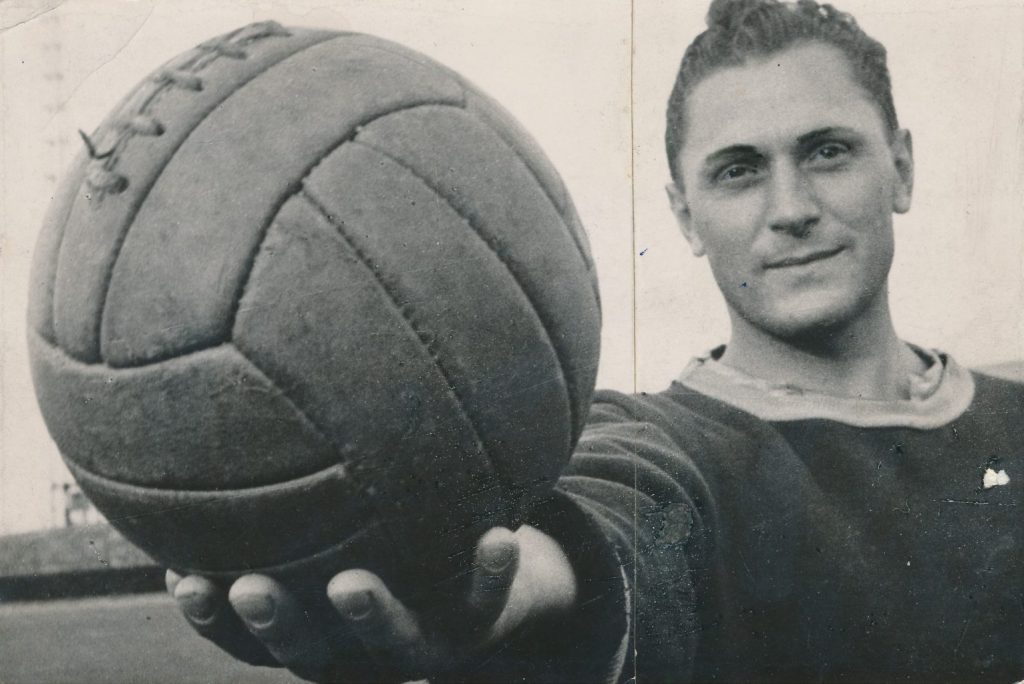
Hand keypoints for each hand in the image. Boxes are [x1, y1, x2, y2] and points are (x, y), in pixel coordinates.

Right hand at [166, 525, 576, 682]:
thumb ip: (289, 495)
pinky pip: (488, 599)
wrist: (478, 587)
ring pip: (393, 641)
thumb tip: (210, 421)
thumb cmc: (384, 545)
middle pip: (311, 652)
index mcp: (317, 633)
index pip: (249, 636)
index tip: (182, 579)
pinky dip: (491, 573)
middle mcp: (363, 650)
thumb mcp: (332, 525)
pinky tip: (499, 536)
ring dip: (371, 614)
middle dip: (278, 624)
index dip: (213, 619)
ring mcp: (422, 643)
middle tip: (250, 585)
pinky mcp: (479, 624)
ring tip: (350, 583)